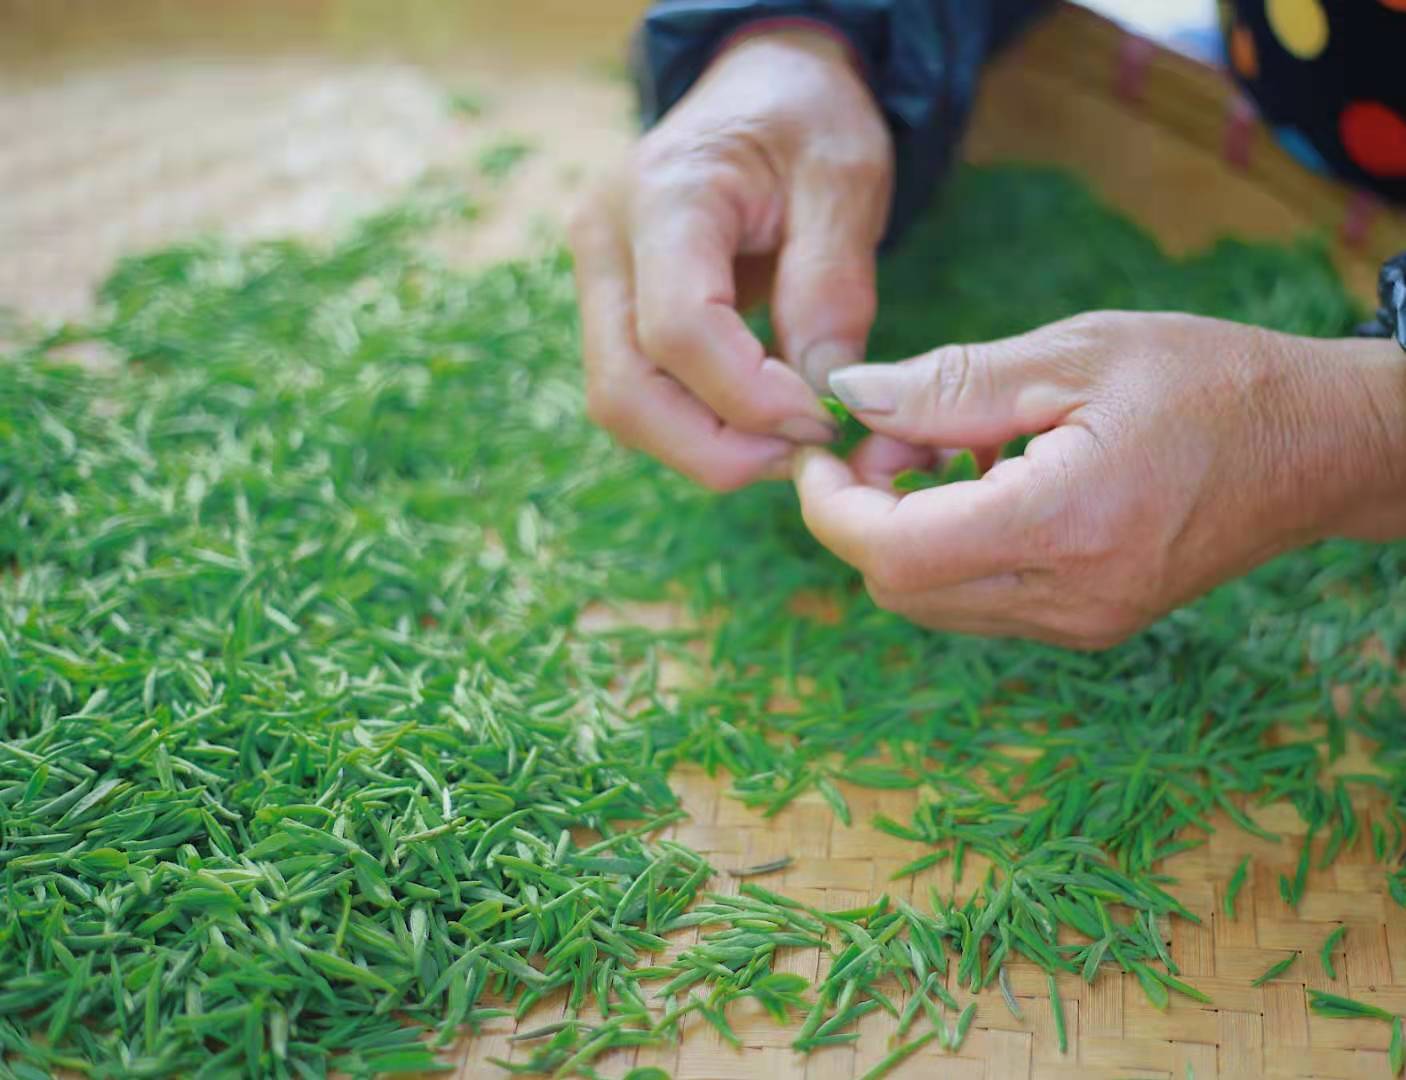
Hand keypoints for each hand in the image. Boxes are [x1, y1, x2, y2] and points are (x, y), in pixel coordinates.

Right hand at [569, 28, 893, 489]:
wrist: (760, 87)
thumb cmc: (806, 121)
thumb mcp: (846, 180)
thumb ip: (832, 289)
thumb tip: (820, 397)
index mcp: (664, 195)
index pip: (678, 331)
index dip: (751, 398)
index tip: (824, 417)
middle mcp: (604, 241)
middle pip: (626, 393)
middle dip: (717, 449)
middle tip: (802, 453)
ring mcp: (595, 280)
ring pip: (623, 407)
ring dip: (706, 448)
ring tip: (786, 438)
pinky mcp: (611, 311)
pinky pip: (639, 395)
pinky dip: (699, 427)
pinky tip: (760, 418)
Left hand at [794, 311, 1405, 648]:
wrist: (1316, 447)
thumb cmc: (1207, 379)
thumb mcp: (1073, 353)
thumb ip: (949, 385)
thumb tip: (848, 400)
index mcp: (1063, 524)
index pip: (891, 553)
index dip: (829, 506)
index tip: (819, 450)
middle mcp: (1067, 598)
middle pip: (897, 587)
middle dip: (863, 513)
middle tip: (895, 435)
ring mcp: (1079, 624)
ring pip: (930, 601)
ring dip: (904, 530)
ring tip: (950, 450)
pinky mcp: (1086, 625)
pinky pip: (978, 603)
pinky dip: (951, 548)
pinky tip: (987, 483)